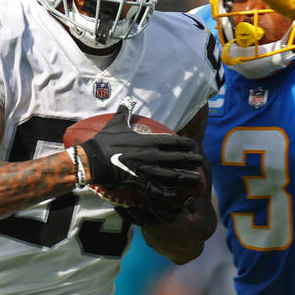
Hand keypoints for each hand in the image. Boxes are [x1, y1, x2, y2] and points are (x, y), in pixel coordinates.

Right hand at [77, 106, 204, 199]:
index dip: (186, 144)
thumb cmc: (105, 141)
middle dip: (191, 161)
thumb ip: (125, 112)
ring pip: (173, 175)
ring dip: (186, 177)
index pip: (174, 142)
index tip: (193, 146)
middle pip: (178, 159)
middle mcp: (152, 155)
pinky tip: (176, 193)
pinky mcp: (140, 183)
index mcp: (149, 141)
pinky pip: (158, 190)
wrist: (93, 159)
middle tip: (201, 162)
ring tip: (196, 179)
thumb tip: (127, 101)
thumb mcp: (117, 123)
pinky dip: (169, 192)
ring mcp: (147, 170)